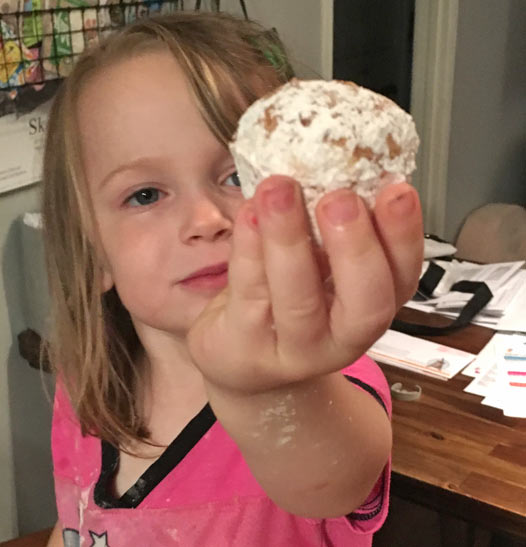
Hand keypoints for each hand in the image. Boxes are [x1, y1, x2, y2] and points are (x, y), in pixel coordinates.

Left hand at [187, 174, 423, 393]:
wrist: (244, 360)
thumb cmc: (287, 302)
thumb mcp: (321, 271)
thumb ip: (332, 232)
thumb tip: (337, 161)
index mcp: (369, 308)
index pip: (401, 278)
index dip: (404, 236)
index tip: (396, 189)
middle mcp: (340, 337)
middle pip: (365, 304)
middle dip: (356, 248)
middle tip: (341, 198)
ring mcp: (292, 348)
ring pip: (298, 299)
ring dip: (289, 241)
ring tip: (279, 190)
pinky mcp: (246, 344)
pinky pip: (249, 292)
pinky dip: (249, 247)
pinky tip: (248, 212)